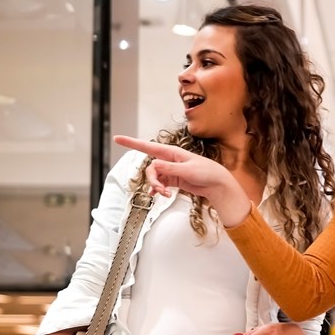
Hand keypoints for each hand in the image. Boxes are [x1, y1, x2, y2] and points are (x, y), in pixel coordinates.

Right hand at [113, 135, 250, 226]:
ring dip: (157, 187)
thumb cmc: (206, 172)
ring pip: (154, 178)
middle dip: (152, 180)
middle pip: (150, 169)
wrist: (217, 184)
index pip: (148, 146)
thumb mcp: (188, 170)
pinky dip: (159, 190)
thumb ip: (170, 169)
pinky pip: (159, 184)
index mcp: (172, 152)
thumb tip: (153, 166)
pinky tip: (160, 195)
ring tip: (165, 195)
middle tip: (159, 190)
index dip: (132, 143)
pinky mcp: (173, 180)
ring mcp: (170, 170)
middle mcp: (169, 160)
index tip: (117, 138)